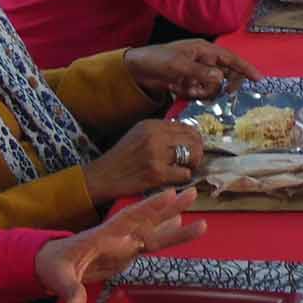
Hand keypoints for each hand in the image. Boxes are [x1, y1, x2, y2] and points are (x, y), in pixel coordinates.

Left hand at [34, 188, 206, 302]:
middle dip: (169, 208)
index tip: (168, 194)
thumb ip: (69, 290)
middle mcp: (118, 236)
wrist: (53, 264)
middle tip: (193, 193)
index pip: (127, 219)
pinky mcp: (127, 254)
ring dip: (174, 222)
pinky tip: (183, 227)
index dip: (148, 207)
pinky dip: (167, 237)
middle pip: (147, 220)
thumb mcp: (57, 278)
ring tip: (199, 214)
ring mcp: (124, 245)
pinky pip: (150, 245)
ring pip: (154, 232)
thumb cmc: (53, 266)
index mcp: (102, 235)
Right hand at [83, 121, 203, 203]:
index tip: (193, 147)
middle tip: (192, 161)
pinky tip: (174, 178)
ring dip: (192, 164)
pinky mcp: (157, 174)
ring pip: (193, 155)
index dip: (195, 139)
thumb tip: (188, 134)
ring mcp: (156, 155)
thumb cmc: (122, 157)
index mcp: (152, 125)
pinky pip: (184, 174)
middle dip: (197, 151)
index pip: (188, 127)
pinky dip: (183, 178)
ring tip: (183, 168)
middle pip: (194, 140)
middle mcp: (155, 136)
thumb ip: (161, 131)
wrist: (104, 176)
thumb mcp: (139, 134)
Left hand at [123, 40, 258, 100]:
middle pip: (226, 75)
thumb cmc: (158, 60)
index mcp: (205, 51)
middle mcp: (205, 62)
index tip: (259, 79)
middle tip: (219, 93)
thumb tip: (221, 79)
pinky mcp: (190, 84)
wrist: (137, 70)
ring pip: (214, 87)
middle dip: (223, 85)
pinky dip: (195, 94)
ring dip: (205, 91)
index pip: (231, 59)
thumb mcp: (179, 66)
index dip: (245, 69)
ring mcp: (198, 74)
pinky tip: (182, 90)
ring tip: (188, 88)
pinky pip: (201, 93)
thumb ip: (201, 73)